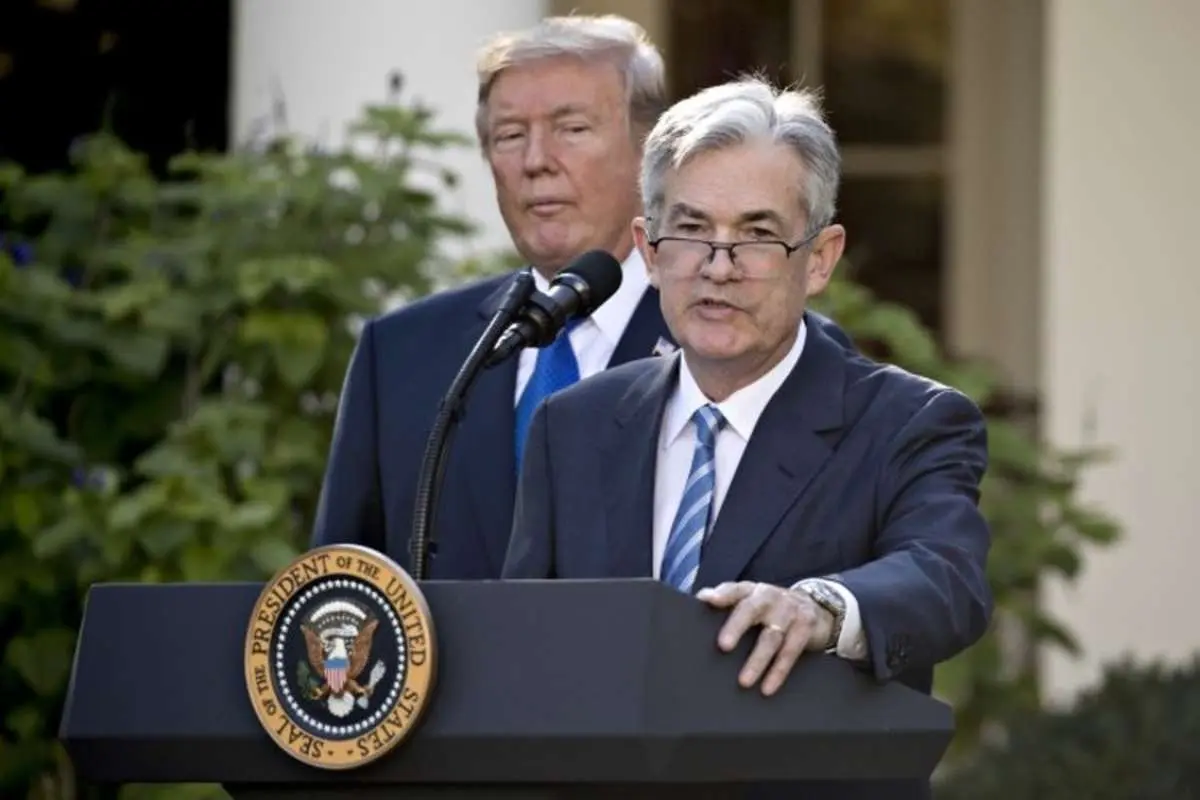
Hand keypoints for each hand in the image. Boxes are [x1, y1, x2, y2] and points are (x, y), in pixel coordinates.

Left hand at [696, 581, 832, 695]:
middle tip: (723, 646)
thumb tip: (701, 599)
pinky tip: (767, 687)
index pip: (734, 589)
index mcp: (750, 591)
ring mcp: (789, 610)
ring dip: (757, 660)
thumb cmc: (771, 610)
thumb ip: (726, 601)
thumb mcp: (750, 602)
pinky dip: (778, 671)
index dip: (723, 593)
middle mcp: (769, 596)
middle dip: (737, 626)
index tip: (710, 601)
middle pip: (751, 609)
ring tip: (744, 681)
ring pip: (771, 636)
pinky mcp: (806, 625)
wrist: (816, 609)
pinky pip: (791, 651)